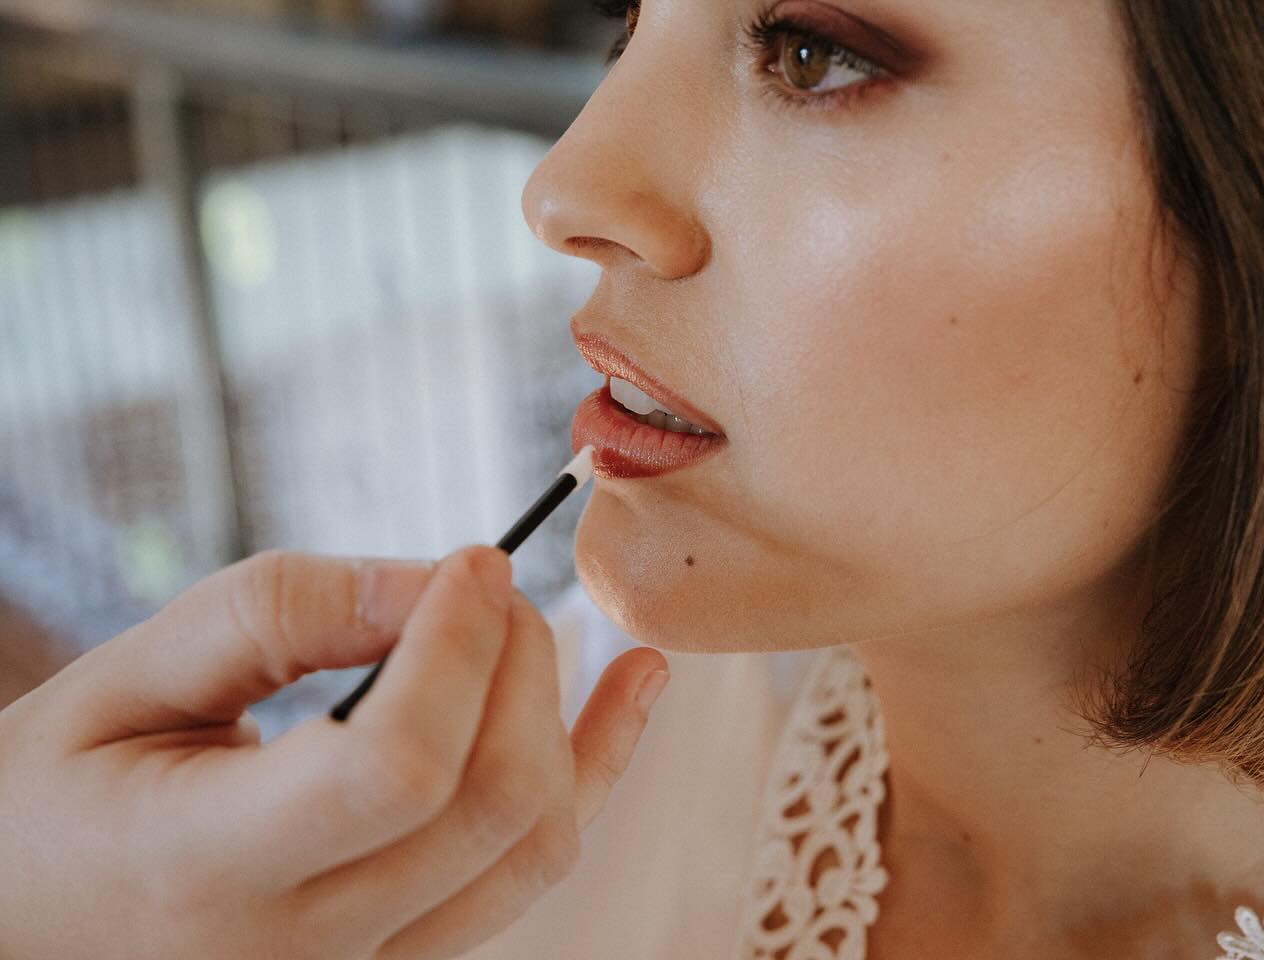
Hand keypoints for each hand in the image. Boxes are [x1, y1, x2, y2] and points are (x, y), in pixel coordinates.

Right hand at [0, 545, 668, 958]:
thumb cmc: (51, 795)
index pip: (392, 770)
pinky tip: (632, 689)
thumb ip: (274, 617)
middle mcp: (296, 951)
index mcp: (201, 874)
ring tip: (556, 625)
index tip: (473, 562)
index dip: (457, 651)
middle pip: (488, 807)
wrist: (31, 923)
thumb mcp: (120, 683)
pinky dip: (591, 776)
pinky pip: (523, 873)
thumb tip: (431, 582)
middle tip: (487, 584)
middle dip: (518, 666)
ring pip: (532, 852)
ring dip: (568, 722)